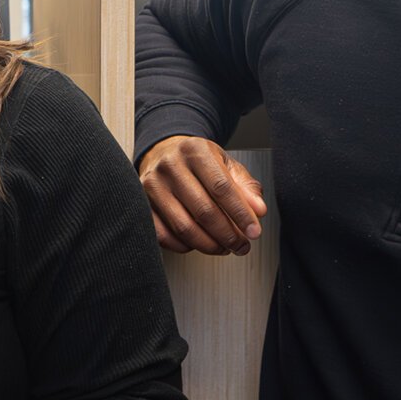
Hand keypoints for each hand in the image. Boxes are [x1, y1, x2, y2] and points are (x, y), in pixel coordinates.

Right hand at [138, 135, 266, 254]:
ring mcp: (152, 186)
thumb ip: (245, 187)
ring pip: (184, 227)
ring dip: (209, 245)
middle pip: (204, 211)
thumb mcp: (226, 164)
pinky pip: (163, 235)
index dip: (240, 214)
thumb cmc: (198, 161)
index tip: (254, 232)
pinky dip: (184, 246)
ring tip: (224, 248)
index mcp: (195, 151)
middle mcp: (170, 166)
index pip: (221, 187)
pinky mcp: (142, 204)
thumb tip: (258, 211)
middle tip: (242, 246)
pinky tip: (198, 244)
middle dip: (228, 235)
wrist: (163, 152)